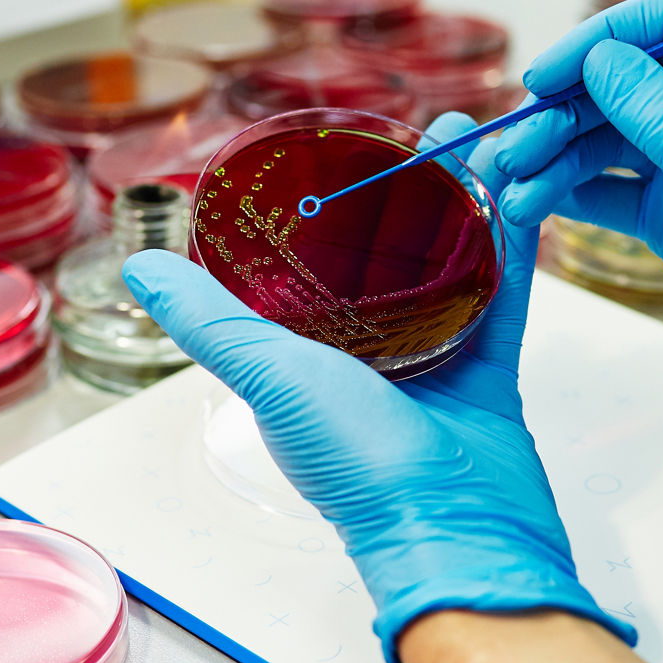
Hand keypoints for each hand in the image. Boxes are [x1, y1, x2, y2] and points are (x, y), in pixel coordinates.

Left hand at [122, 114, 635, 662]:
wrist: (461, 530)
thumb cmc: (357, 464)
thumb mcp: (270, 378)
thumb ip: (211, 322)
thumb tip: (142, 267)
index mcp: (309, 356)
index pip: (315, 263)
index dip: (331, 204)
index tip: (348, 147)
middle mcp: (371, 354)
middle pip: (390, 254)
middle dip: (409, 191)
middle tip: (430, 132)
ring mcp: (434, 360)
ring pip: (450, 265)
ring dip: (463, 206)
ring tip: (477, 146)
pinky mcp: (489, 369)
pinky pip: (502, 295)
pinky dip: (511, 250)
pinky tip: (520, 197)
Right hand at [494, 0, 662, 552]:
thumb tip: (603, 58)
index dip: (605, 38)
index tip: (544, 77)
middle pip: (630, 83)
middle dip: (565, 109)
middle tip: (512, 152)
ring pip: (612, 138)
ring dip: (557, 157)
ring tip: (513, 194)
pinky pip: (613, 189)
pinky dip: (571, 194)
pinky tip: (532, 209)